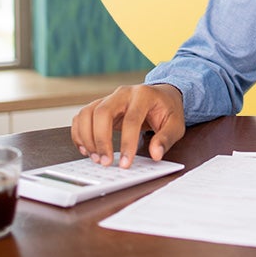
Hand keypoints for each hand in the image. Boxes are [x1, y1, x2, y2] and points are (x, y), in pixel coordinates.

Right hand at [70, 83, 184, 166]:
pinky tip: (86, 149)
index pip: (131, 119)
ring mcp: (108, 97)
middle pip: (103, 112)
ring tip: (95, 158)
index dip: (127, 143)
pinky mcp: (99, 105)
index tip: (126, 163)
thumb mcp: (176, 125)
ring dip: (87, 138)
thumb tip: (156, 154)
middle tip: (105, 162)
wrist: (161, 96)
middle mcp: (123, 93)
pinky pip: (81, 116)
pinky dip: (79, 133)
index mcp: (144, 95)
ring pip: (87, 113)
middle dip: (101, 140)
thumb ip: (166, 139)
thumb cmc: (167, 110)